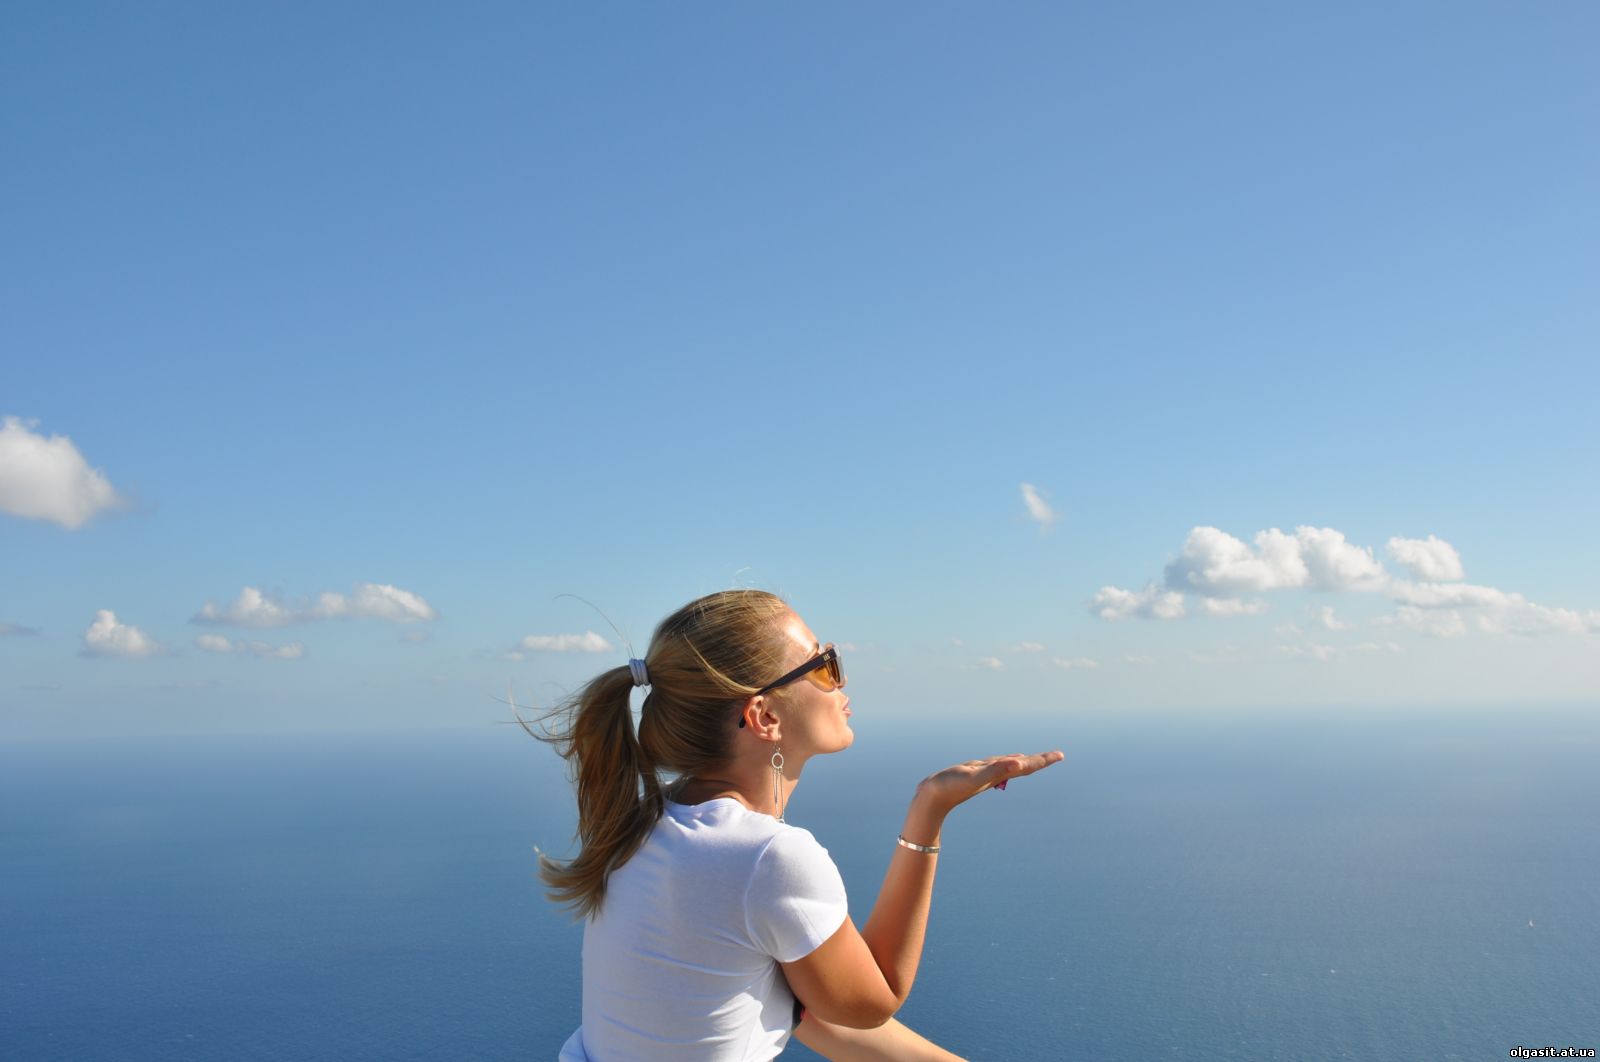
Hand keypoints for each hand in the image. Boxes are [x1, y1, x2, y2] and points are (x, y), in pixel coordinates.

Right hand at [913, 749, 1063, 816]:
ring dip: (1024, 762)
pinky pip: (997, 767)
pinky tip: (1007, 763)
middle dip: (1040, 761)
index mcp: (999, 775)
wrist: (932, 798)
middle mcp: (995, 776)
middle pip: (1023, 767)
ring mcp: (985, 776)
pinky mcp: (975, 774)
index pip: (1026, 766)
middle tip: (1057, 756)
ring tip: (1035, 759)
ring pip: (1010, 766)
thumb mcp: (975, 777)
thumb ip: (997, 770)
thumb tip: (1019, 763)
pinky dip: (1006, 762)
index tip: (1060, 755)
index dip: (1043, 760)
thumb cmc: (951, 787)